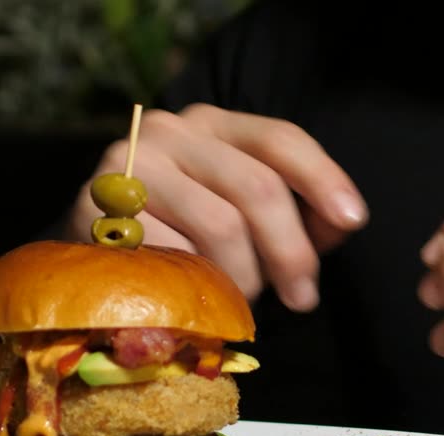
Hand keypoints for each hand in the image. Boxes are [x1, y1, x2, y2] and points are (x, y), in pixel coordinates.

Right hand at [64, 104, 367, 310]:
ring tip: (241, 302)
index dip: (324, 178)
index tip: (353, 220)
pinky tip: (197, 300)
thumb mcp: (240, 213)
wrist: (90, 258)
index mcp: (212, 124)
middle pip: (257, 187)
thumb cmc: (178, 237)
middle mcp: (170, 130)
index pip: (281, 138)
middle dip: (291, 251)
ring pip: (221, 226)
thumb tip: (342, 222)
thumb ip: (295, 214)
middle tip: (302, 298)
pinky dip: (197, 287)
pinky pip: (174, 255)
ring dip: (244, 277)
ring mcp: (132, 164)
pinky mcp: (100, 207)